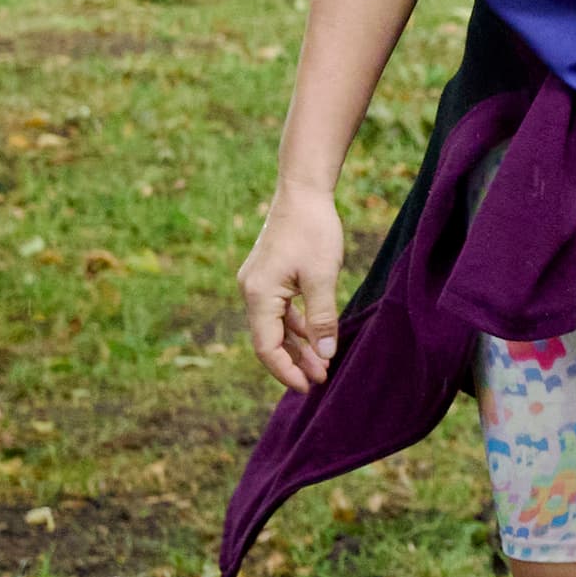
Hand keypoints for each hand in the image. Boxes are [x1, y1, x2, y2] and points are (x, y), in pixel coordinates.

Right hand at [240, 184, 346, 393]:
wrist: (303, 190)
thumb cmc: (313, 229)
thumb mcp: (322, 276)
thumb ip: (322, 318)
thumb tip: (324, 356)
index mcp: (258, 295)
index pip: (267, 347)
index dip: (287, 370)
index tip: (309, 386)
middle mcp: (251, 292)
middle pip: (269, 339)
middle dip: (294, 362)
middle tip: (321, 378)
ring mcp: (258, 283)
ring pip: (276, 326)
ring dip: (298, 345)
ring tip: (322, 363)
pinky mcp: (268, 276)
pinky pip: (280, 310)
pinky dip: (297, 325)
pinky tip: (315, 336)